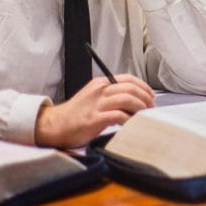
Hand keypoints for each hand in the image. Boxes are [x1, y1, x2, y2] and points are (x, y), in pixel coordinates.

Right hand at [34, 74, 154, 147]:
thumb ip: (111, 96)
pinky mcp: (94, 119)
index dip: (143, 87)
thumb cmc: (76, 115)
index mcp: (100, 83)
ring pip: (127, 99)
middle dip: (145, 98)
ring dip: (140, 108)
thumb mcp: (94, 98)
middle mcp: (99, 91)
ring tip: (144, 116)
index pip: (128, 79)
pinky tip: (131, 124)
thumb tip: (134, 101)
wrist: (54, 126)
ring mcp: (96, 104)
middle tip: (150, 108)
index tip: (151, 96)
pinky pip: (118, 116)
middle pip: (131, 88)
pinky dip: (129, 120)